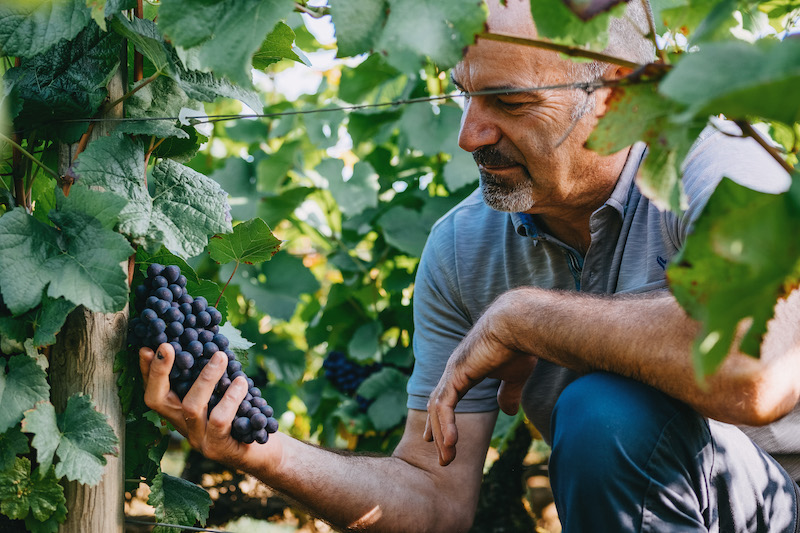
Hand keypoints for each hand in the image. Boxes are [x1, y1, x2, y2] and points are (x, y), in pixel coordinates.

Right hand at [139, 343, 266, 468]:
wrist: (266, 450)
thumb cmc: (245, 414)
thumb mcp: (225, 393)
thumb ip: (213, 376)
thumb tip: (211, 344)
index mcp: (180, 411)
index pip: (154, 390)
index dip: (148, 371)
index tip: (147, 347)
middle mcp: (183, 427)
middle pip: (157, 401)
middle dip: (159, 372)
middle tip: (168, 345)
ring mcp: (198, 440)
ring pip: (191, 407)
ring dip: (206, 378)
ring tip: (222, 357)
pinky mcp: (218, 448)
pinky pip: (219, 420)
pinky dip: (230, 398)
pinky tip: (241, 383)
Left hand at [423, 301, 536, 466]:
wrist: (520, 323)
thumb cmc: (520, 344)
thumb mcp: (514, 376)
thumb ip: (508, 393)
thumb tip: (508, 412)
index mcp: (465, 369)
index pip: (446, 398)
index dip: (441, 419)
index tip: (438, 440)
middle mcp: (454, 370)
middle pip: (437, 407)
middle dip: (438, 432)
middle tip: (443, 457)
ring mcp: (452, 371)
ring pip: (438, 409)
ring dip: (442, 435)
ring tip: (447, 459)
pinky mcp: (456, 373)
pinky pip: (445, 405)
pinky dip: (445, 425)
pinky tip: (451, 443)